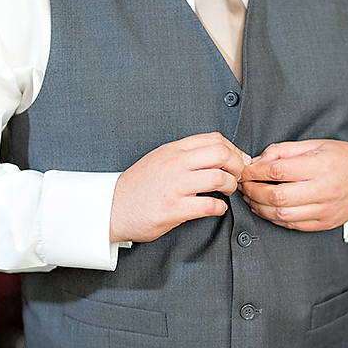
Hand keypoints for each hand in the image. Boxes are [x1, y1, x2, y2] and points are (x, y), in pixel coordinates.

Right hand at [109, 132, 249, 242]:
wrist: (111, 208)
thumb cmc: (137, 187)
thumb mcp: (158, 160)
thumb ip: (183, 155)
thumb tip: (216, 157)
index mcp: (172, 150)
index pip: (213, 139)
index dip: (233, 150)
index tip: (236, 161)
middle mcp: (174, 164)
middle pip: (222, 154)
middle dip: (237, 166)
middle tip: (236, 176)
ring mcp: (174, 186)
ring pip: (219, 178)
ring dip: (230, 187)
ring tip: (225, 192)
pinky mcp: (173, 209)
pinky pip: (209, 205)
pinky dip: (220, 208)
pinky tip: (215, 208)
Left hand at [238, 139, 347, 230]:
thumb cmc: (343, 159)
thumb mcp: (315, 144)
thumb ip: (284, 151)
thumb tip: (257, 161)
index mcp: (321, 166)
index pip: (278, 171)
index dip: (255, 172)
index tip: (244, 170)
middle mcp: (324, 190)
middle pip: (277, 196)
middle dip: (253, 191)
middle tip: (243, 185)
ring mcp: (325, 209)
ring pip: (281, 214)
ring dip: (259, 207)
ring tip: (250, 197)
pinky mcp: (324, 223)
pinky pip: (291, 224)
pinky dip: (273, 218)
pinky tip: (265, 208)